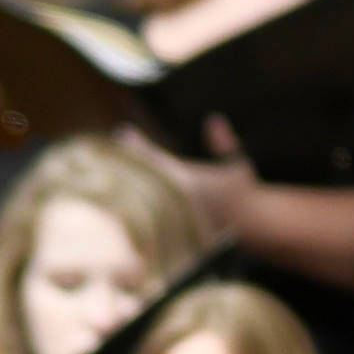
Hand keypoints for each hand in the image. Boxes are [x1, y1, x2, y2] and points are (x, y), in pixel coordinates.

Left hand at [117, 116, 254, 232]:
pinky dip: (134, 217)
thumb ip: (225, 143)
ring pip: (140, 202)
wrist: (254, 227)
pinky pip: (149, 225)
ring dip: (123, 190)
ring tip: (104, 180)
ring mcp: (173, 218)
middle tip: (99, 153)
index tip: (121, 132)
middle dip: (123, 165)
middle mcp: (176, 198)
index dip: (135, 145)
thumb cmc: (245, 194)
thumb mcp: (237, 165)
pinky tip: (120, 212)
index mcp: (186, 178)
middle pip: (140, 179)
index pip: (152, 158)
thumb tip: (213, 119)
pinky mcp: (175, 235)